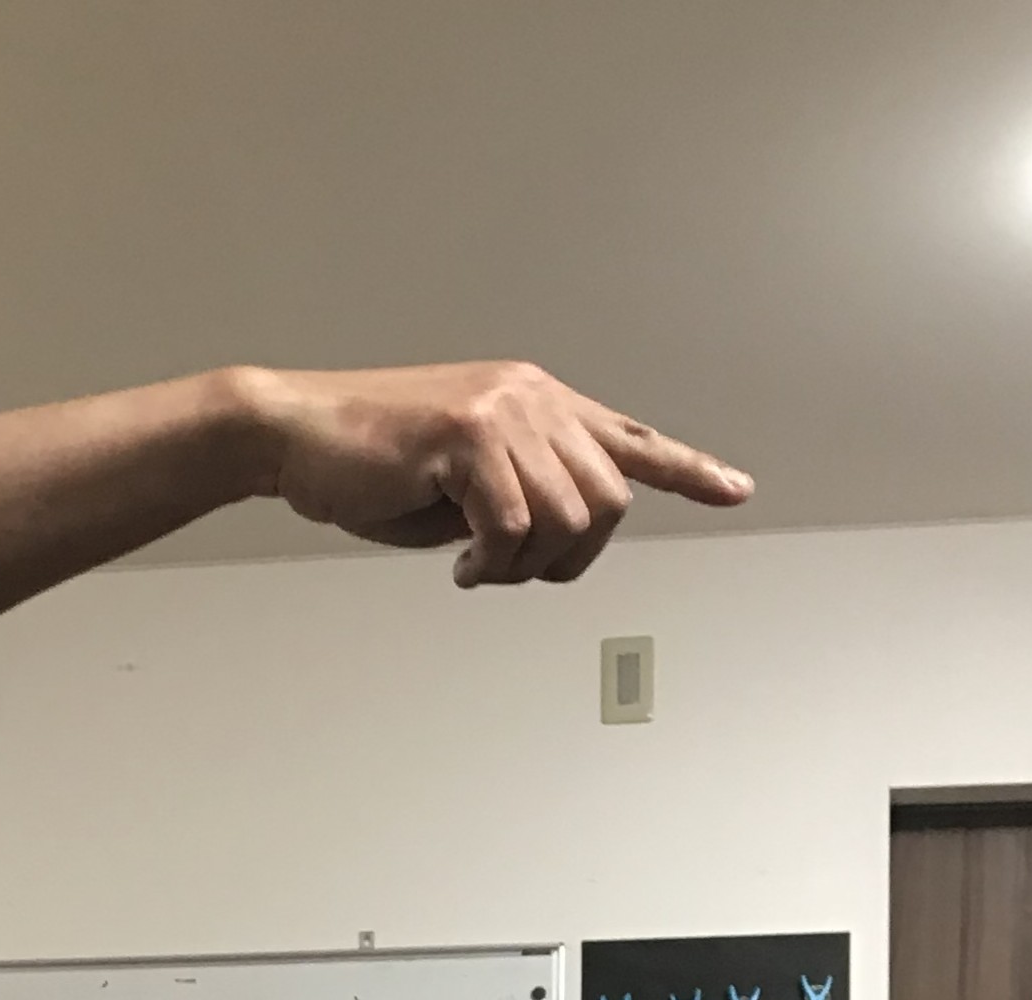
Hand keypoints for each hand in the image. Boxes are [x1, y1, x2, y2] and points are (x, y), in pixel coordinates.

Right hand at [260, 361, 750, 587]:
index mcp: (536, 402)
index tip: (736, 489)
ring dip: (523, 566)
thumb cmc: (366, 467)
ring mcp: (504, 410)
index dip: (687, 469)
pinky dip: (488, 564)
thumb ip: (518, 499)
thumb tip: (553, 544)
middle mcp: (532, 396)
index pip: (628, 436)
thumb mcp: (459, 488)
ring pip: (570, 520)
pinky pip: (514, 527)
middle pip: (609, 501)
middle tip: (506, 570)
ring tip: (473, 564)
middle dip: (568, 559)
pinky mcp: (469, 435)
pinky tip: (456, 563)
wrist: (295, 434)